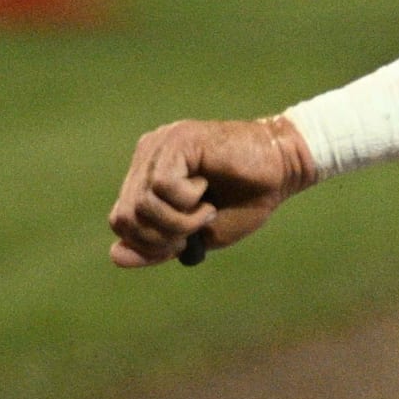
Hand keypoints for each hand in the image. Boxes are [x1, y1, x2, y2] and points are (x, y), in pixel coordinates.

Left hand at [107, 117, 317, 267]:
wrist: (284, 169)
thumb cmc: (245, 200)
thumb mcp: (199, 234)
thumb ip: (159, 246)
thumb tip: (115, 256)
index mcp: (147, 178)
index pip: (121, 220)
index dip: (149, 243)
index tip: (185, 240)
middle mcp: (147, 159)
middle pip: (125, 216)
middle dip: (163, 236)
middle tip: (196, 227)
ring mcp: (159, 147)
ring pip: (142, 203)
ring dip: (180, 220)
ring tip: (206, 209)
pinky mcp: (177, 141)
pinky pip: (162, 185)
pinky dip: (187, 200)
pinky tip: (207, 191)